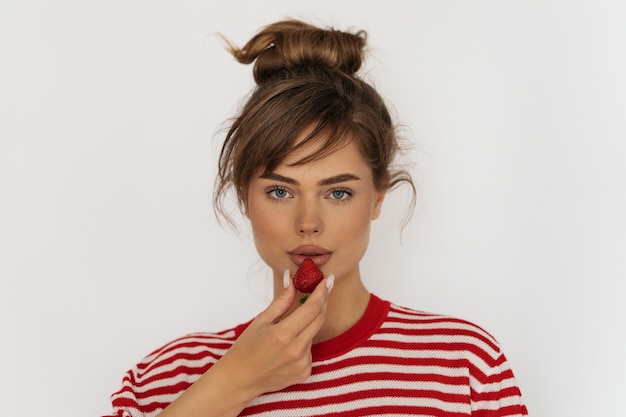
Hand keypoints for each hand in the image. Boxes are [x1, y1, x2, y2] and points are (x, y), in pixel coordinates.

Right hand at [157, 271, 332, 416]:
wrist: (240, 379)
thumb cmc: (246, 347)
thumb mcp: (261, 320)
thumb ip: (281, 301)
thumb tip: (291, 279)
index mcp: (283, 334)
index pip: (311, 308)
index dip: (322, 292)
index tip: (328, 280)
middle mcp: (296, 350)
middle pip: (319, 320)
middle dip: (321, 303)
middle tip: (320, 291)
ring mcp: (301, 363)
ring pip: (313, 335)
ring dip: (306, 326)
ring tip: (286, 331)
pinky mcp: (304, 373)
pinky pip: (310, 351)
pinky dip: (303, 344)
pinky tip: (287, 349)